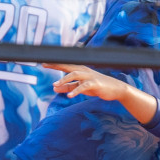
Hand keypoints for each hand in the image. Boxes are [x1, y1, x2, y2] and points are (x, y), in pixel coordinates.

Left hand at [43, 63, 159, 124]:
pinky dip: (76, 90)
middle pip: (68, 66)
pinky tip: (69, 96)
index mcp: (80, 70)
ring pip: (75, 74)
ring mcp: (90, 76)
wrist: (115, 90)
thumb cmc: (97, 87)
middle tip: (44, 64)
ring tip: (55, 85)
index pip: (65, 65)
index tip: (43, 63)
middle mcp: (84, 70)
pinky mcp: (95, 84)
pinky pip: (84, 86)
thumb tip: (54, 88)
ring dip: (64, 79)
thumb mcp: (81, 87)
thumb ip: (68, 87)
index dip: (55, 64)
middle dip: (56, 65)